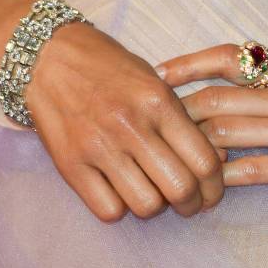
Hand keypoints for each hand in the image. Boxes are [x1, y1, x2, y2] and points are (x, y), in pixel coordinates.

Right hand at [25, 23, 223, 221]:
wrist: (49, 57)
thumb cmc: (110, 68)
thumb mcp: (156, 81)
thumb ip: (184, 121)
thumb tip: (218, 160)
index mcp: (159, 103)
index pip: (204, 161)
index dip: (215, 188)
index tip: (211, 194)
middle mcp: (131, 126)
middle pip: (181, 189)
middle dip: (193, 205)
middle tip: (189, 204)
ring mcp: (99, 147)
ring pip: (147, 205)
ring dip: (157, 207)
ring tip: (154, 194)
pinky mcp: (70, 165)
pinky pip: (108, 210)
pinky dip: (121, 208)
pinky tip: (121, 192)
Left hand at [156, 44, 267, 219]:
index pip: (232, 58)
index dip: (191, 63)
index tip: (162, 74)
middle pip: (215, 98)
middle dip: (180, 114)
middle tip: (159, 127)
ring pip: (223, 133)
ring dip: (193, 148)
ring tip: (177, 159)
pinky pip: (246, 171)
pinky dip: (220, 179)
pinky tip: (208, 186)